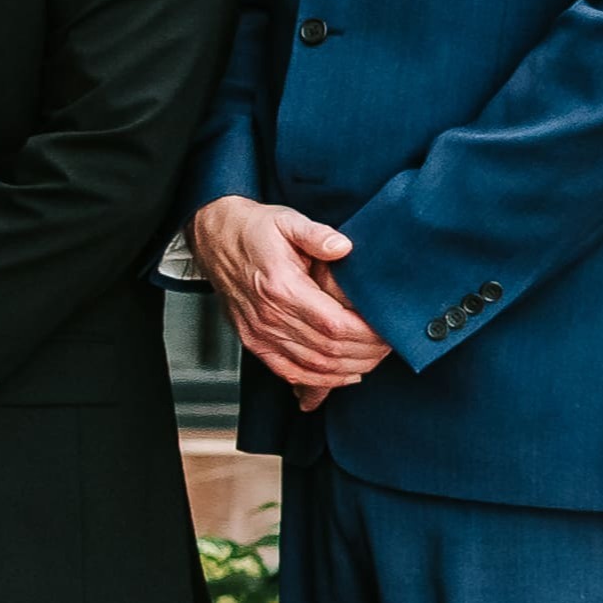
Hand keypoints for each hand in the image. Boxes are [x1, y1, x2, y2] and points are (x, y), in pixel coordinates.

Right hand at [189, 193, 387, 407]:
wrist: (215, 239)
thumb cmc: (253, 231)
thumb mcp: (287, 220)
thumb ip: (316, 234)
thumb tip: (343, 246)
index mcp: (281, 287)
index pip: (334, 326)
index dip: (367, 335)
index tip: (388, 331)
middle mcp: (268, 316)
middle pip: (328, 351)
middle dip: (365, 354)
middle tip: (388, 346)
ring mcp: (259, 333)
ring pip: (313, 366)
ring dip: (348, 369)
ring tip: (372, 359)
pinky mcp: (254, 341)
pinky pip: (289, 371)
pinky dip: (318, 381)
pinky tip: (341, 376)